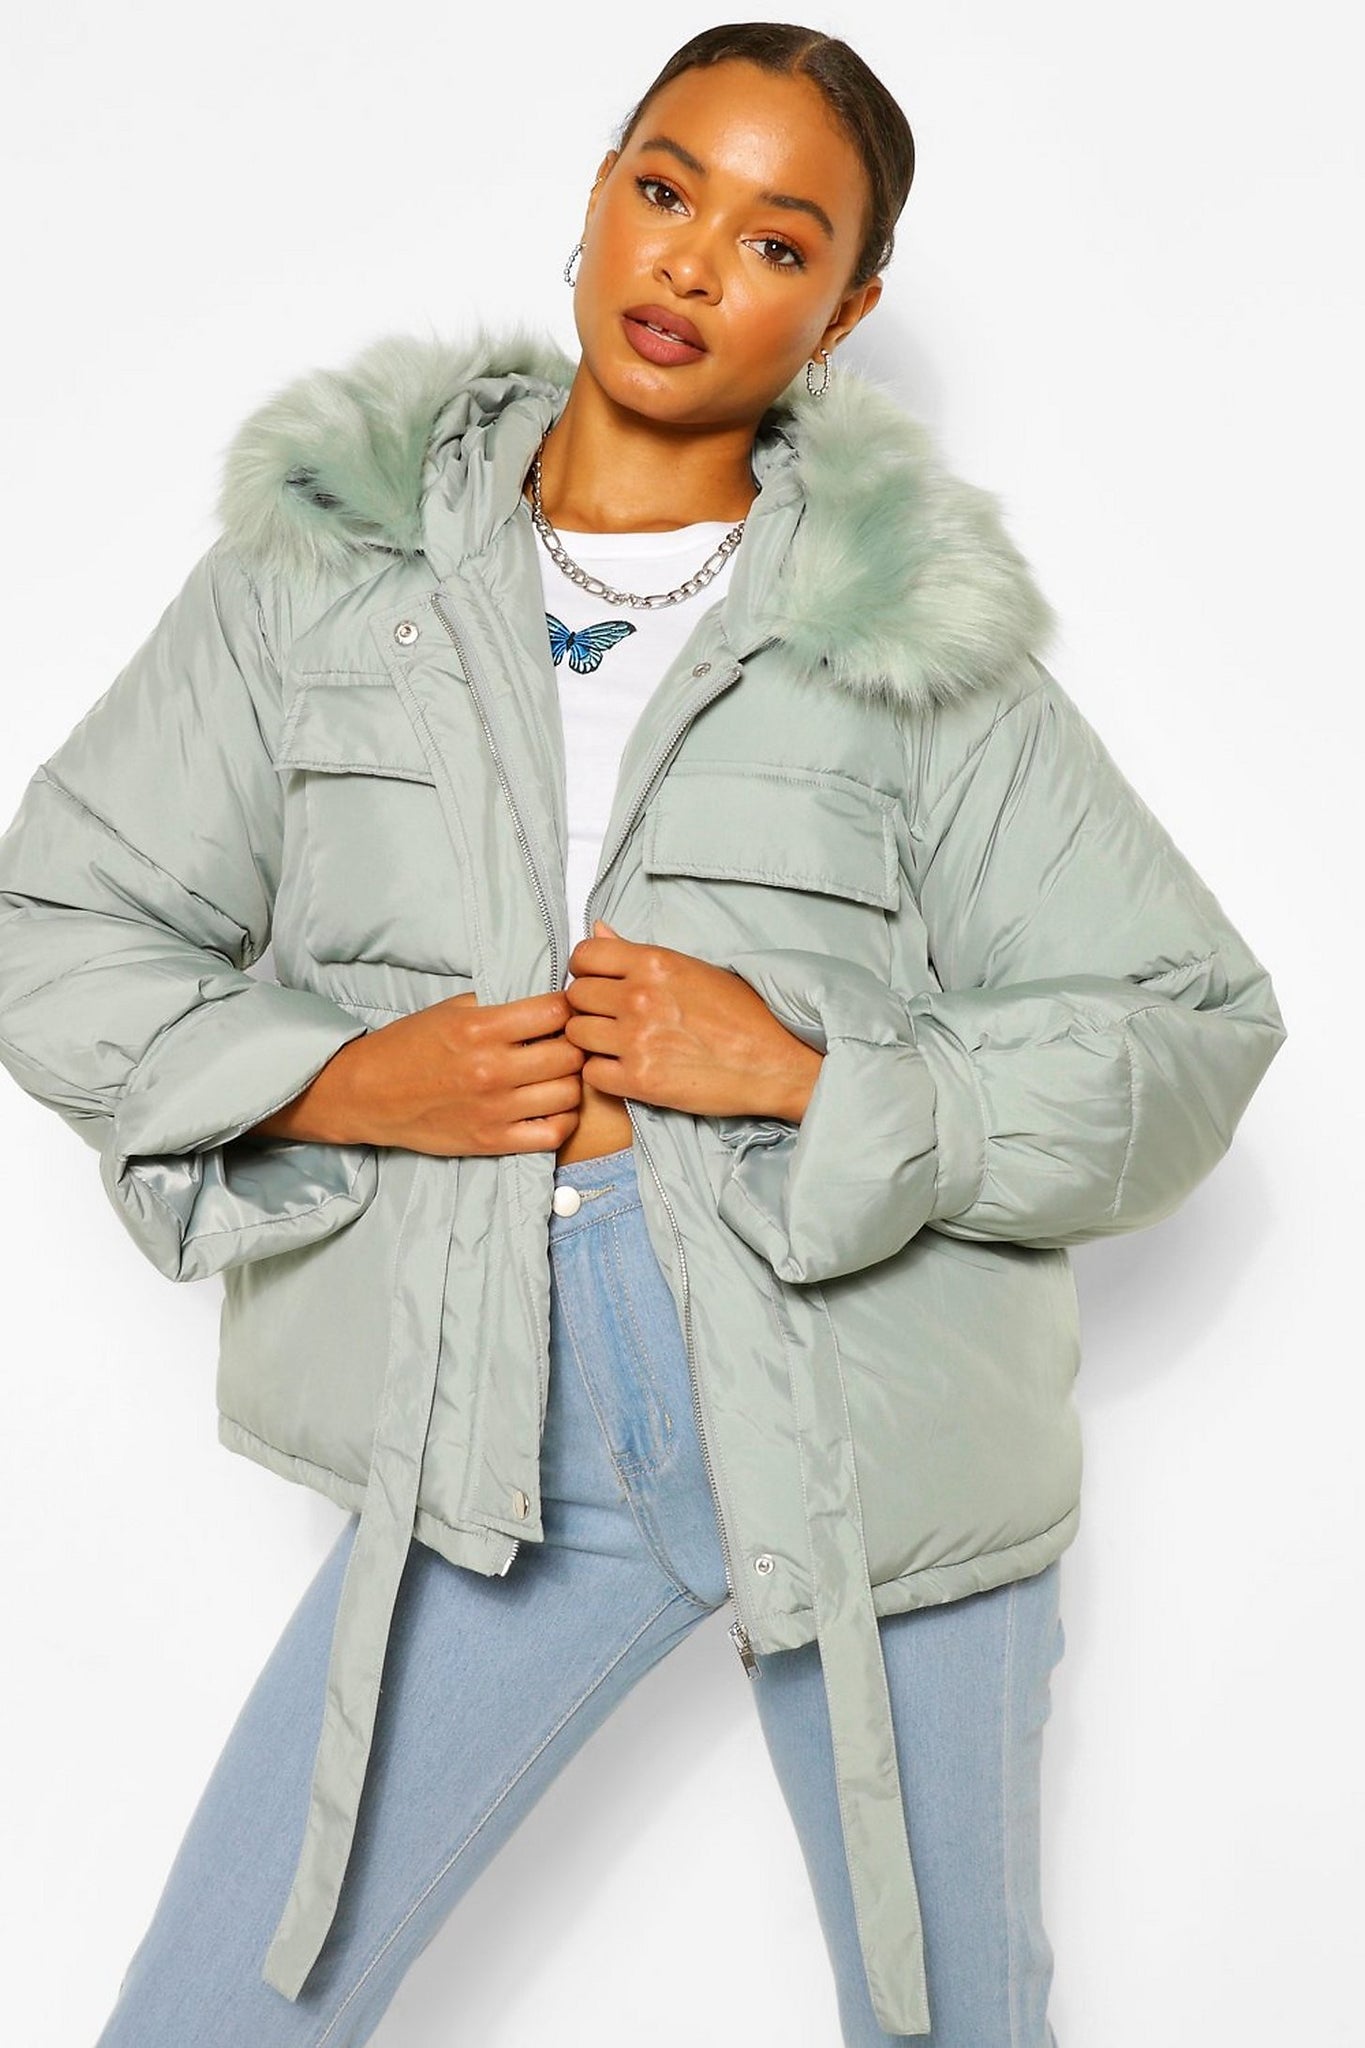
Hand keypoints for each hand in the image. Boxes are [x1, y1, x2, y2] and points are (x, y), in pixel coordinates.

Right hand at [240, 988, 584, 1154]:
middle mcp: (492, 1069)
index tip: (565, 1011)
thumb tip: (546, 1000)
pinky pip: (553, 1134)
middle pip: (570, 1054)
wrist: (366, 1094)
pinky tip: (552, 1106)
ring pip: (569, 1093)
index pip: (555, 1012)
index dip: (568, 1008)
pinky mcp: (493, 1141)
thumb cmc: (408, 1047)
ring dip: (572, 1081)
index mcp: (480, 1029)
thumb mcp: (450, 1010)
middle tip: (568, 1042)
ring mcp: (495, 1109)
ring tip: (560, 1074)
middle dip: (575, 1044)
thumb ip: (499, 1005)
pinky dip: (563, 1120)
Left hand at [563, 921, 823, 1121]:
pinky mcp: (640, 1080)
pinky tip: (624, 1069)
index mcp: (655, 963)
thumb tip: (598, 929)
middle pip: (575, 997)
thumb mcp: (693, 969)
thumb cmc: (743, 1015)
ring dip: (590, 1041)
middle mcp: (640, 996)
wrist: (776, 1062)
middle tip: (609, 1018)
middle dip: (587, 1007)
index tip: (596, 982)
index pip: (584, 955)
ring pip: (577, 1035)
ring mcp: (637, 1040)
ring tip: (617, 1045)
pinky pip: (591, 1074)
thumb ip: (639, 954)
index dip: (584, 969)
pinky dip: (602, 1074)